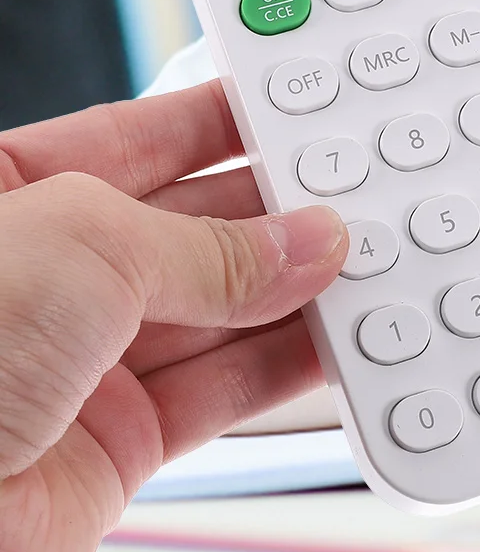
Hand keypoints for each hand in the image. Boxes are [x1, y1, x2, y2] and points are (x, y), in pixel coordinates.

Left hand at [0, 83, 347, 551]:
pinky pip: (227, 388)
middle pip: (193, 224)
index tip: (301, 108)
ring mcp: (84, 361)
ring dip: (300, 287)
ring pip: (222, 309)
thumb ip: (211, 246)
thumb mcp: (86, 247)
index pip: (138, 136)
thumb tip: (305, 241)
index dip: (223, 120)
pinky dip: (292, 364)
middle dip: (278, 210)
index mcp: (11, 194)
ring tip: (372, 259)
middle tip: (360, 190)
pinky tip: (339, 335)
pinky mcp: (117, 443)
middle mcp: (51, 276)